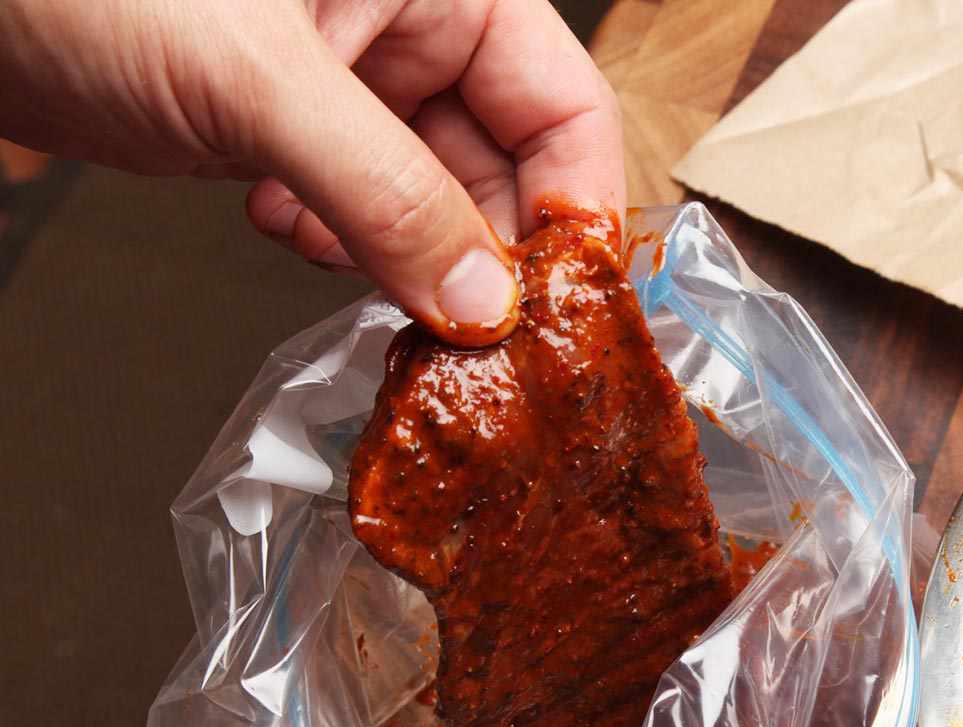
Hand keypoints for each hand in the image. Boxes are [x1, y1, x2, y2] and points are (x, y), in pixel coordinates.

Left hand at [0, 0, 622, 345]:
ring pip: (432, 200)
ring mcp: (349, 85)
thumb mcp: (259, 81)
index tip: (566, 301)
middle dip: (483, 252)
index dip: (575, 205)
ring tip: (359, 270)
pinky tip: (285, 229)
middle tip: (470, 331)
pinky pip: (361, 212)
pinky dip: (339, 244)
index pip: (562, 102)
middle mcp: (407, 30)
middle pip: (506, 167)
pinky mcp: (293, 132)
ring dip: (405, 257)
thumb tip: (482, 300)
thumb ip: (384, 193)